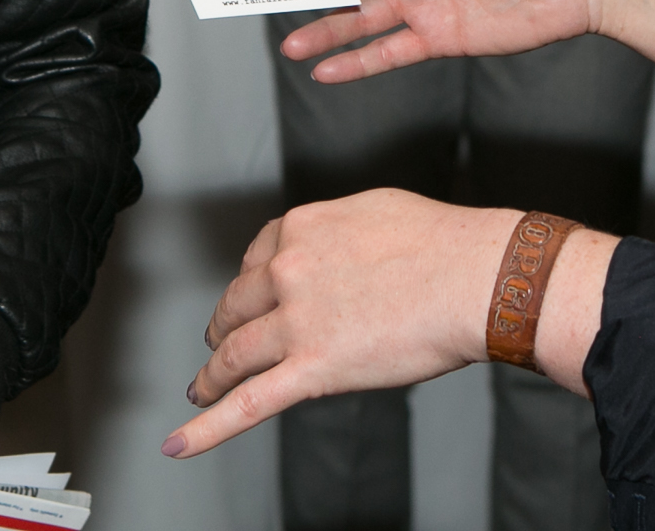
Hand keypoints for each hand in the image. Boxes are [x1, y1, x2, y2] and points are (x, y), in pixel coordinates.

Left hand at [165, 192, 518, 457]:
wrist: (473, 278)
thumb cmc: (441, 243)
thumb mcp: (372, 212)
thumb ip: (335, 233)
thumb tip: (331, 246)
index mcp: (298, 230)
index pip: (253, 260)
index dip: (246, 286)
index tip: (245, 301)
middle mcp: (286, 271)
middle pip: (235, 307)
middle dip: (223, 329)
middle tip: (218, 346)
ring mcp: (296, 323)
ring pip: (234, 356)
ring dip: (212, 376)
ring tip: (201, 390)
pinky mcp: (313, 370)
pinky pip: (248, 404)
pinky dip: (207, 428)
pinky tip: (181, 442)